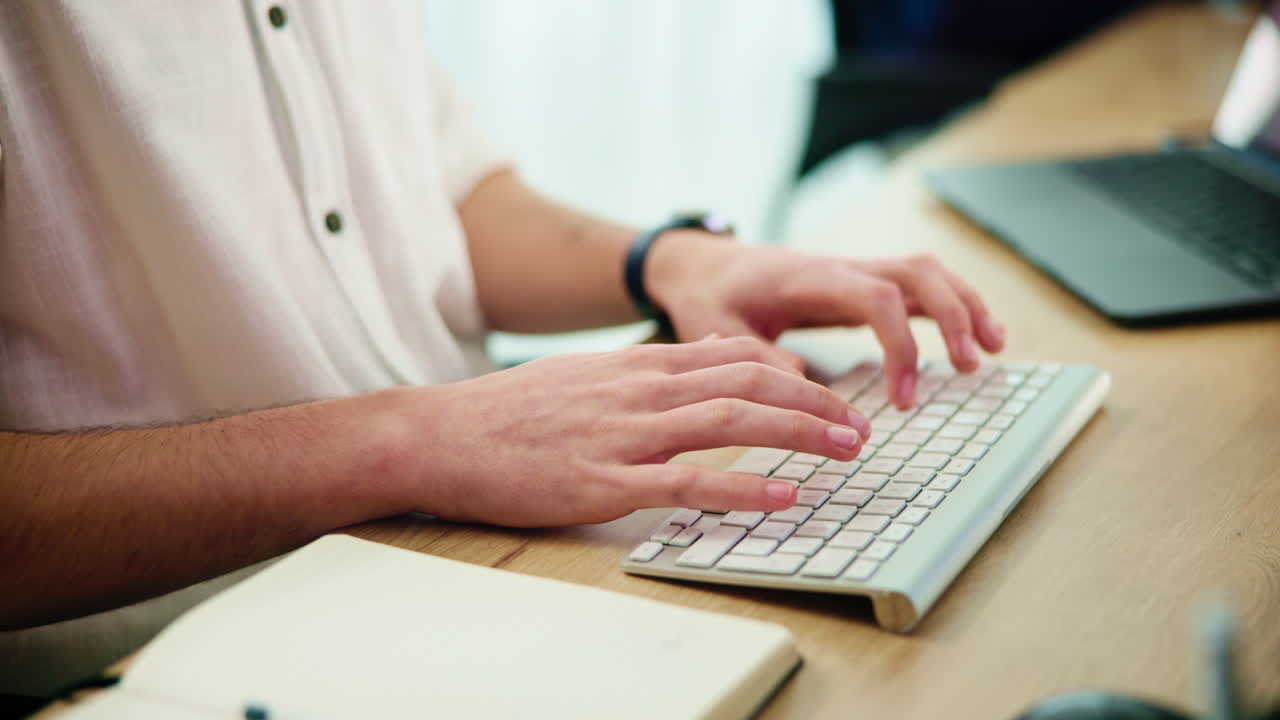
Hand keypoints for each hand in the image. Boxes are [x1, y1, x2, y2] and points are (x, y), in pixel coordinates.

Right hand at [398, 336, 871, 526]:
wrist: (439, 435)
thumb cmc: (508, 413)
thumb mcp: (584, 377)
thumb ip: (644, 375)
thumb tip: (703, 369)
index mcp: (636, 365)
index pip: (734, 355)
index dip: (792, 375)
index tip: (830, 396)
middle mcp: (639, 390)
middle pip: (748, 382)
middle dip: (815, 402)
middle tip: (859, 426)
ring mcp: (624, 435)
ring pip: (731, 422)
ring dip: (798, 434)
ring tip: (845, 450)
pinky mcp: (604, 482)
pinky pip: (688, 482)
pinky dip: (743, 487)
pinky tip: (783, 495)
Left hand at [647, 234, 1005, 408]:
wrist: (706, 266)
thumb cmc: (711, 298)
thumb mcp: (715, 329)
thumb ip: (754, 354)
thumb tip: (801, 383)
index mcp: (811, 278)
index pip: (878, 298)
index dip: (902, 345)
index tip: (903, 399)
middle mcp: (842, 267)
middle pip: (917, 273)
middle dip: (953, 315)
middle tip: (972, 367)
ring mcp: (856, 271)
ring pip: (927, 272)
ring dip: (965, 304)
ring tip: (994, 349)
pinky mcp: (862, 284)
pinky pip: (918, 285)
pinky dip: (952, 305)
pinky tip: (976, 336)